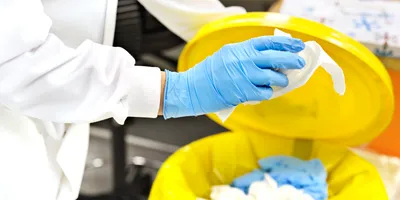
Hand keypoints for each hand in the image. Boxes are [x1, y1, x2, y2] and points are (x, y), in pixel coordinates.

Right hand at [163, 36, 305, 118]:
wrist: (193, 88)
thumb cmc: (209, 72)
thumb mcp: (227, 54)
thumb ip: (246, 54)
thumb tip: (268, 57)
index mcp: (241, 48)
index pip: (269, 42)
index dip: (286, 43)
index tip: (298, 44)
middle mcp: (245, 60)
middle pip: (276, 57)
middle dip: (292, 59)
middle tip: (300, 62)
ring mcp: (245, 76)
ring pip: (274, 77)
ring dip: (281, 80)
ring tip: (280, 81)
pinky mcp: (244, 92)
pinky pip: (265, 92)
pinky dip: (268, 92)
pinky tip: (264, 91)